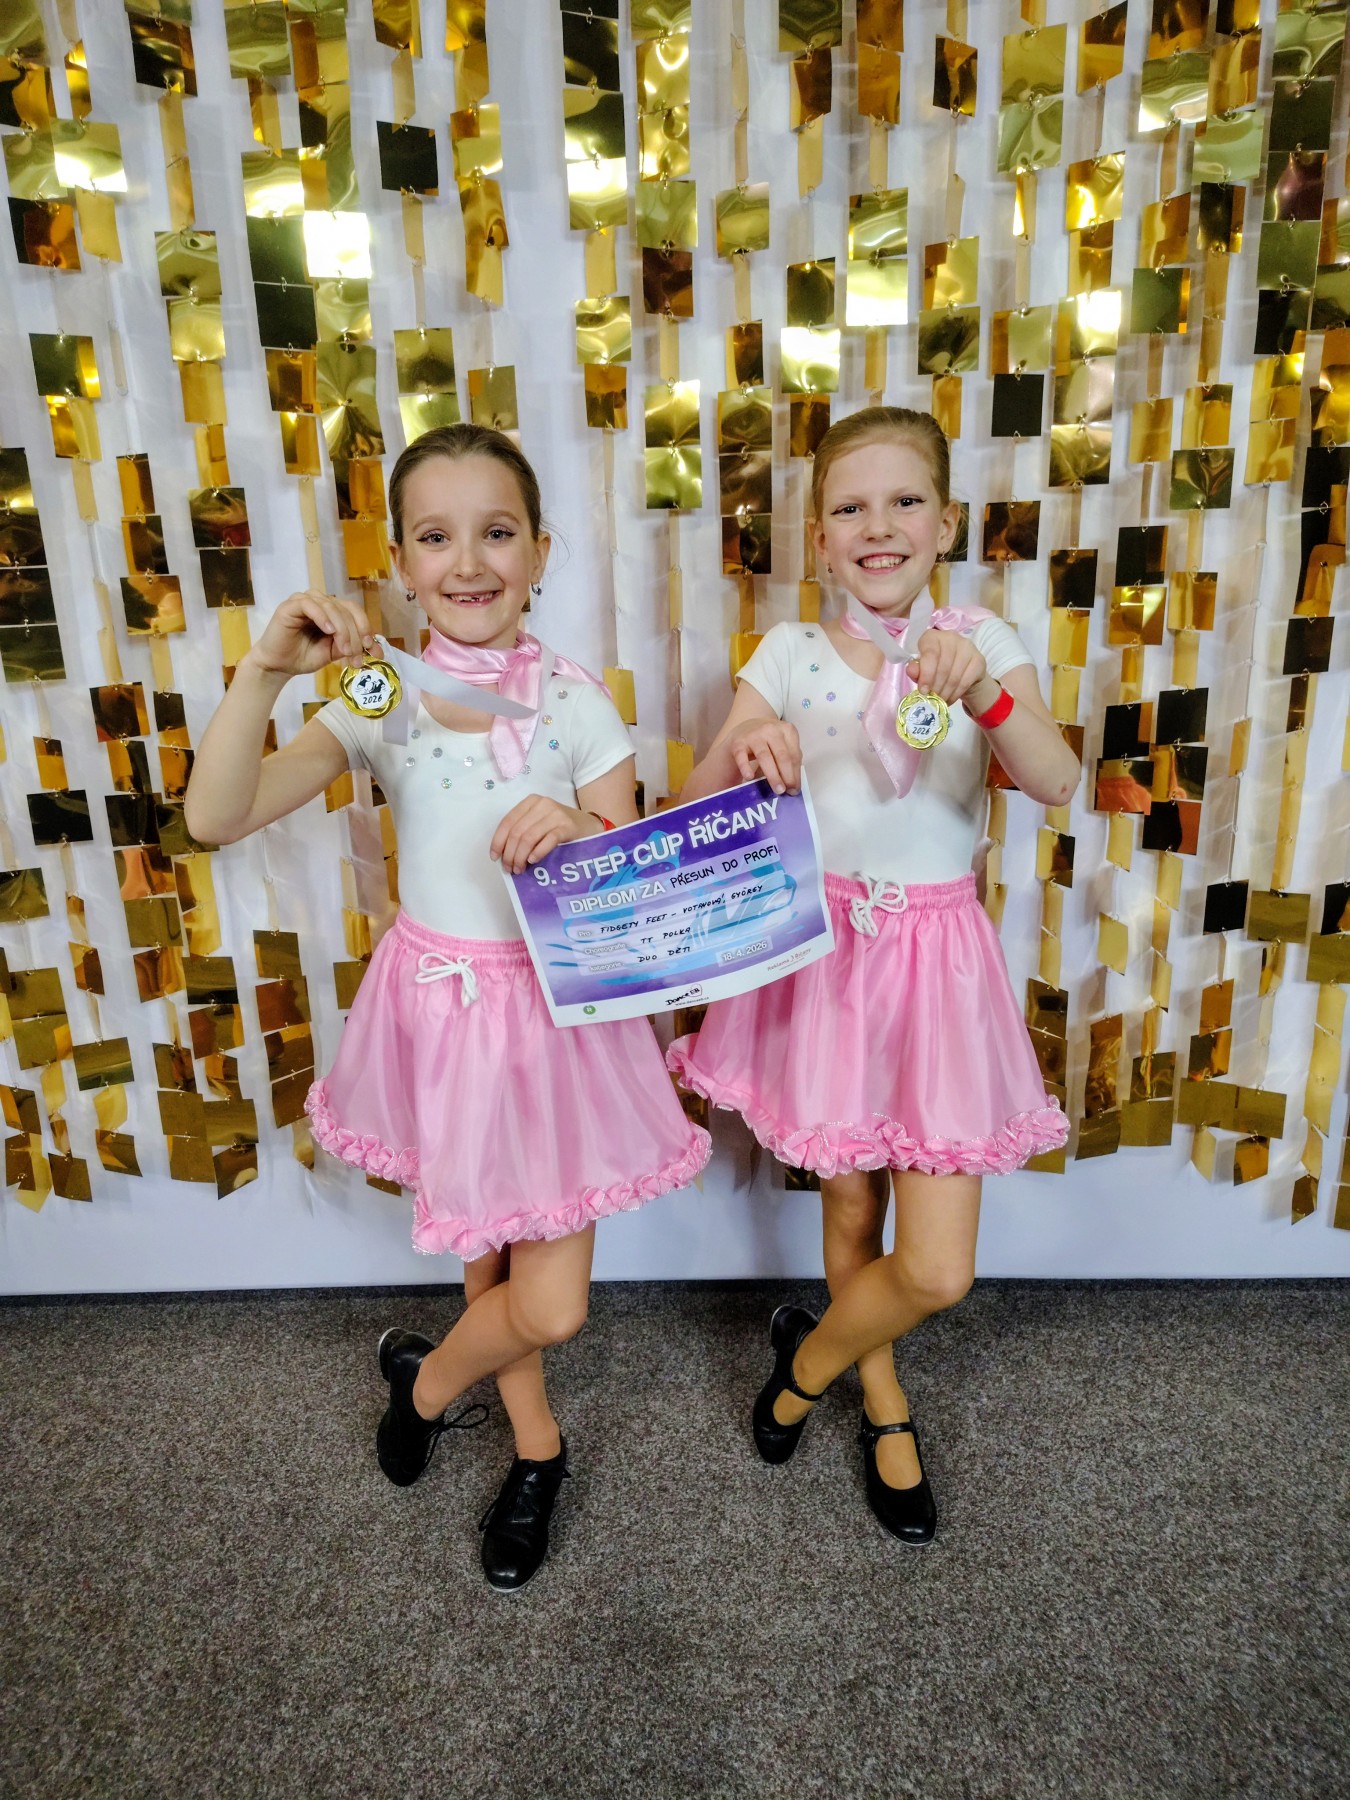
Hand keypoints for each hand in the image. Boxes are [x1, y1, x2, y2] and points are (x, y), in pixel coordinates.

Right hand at [249, 591, 374, 679]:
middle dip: (355, 635)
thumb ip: (351, 646)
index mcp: (332, 610)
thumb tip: (375, 649)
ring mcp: (305, 601)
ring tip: (343, 650)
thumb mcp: (333, 652)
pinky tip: (328, 631)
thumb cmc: (304, 657)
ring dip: (342, 630)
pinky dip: (322, 617)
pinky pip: (310, 605)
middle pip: (346, 610)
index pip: (354, 611)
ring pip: (331, 607)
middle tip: (355, 656)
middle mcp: (320, 602)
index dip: (366, 627)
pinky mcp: (291, 606)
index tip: (372, 650)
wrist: (279, 666)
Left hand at [490, 796, 597, 874]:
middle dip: (510, 853)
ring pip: (529, 837)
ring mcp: (556, 814)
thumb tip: (503, 854)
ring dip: (521, 857)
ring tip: (520, 869)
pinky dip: (538, 852)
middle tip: (510, 868)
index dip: (498, 841)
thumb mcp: (539, 823)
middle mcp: (542, 804)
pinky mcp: (568, 827)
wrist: (590, 826)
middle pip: (517, 831)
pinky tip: (533, 861)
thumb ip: (523, 832)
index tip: (495, 857)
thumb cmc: (560, 828)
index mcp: (531, 802)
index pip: (508, 821)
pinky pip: (548, 840)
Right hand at [725, 720, 801, 794]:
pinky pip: (742, 756)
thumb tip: (793, 786)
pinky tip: (749, 777)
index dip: (796, 774)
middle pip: (782, 756)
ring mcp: (754, 735)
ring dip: (773, 775)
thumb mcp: (782, 745)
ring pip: (765, 757)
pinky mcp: (738, 742)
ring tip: (777, 790)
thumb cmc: (768, 740)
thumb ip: (788, 761)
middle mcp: (771, 730)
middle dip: (787, 776)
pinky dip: (745, 767)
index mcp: (787, 730)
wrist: (746, 728)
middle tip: (787, 792)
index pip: (794, 755)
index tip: (795, 789)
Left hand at [906, 628, 988, 705]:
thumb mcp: (922, 669)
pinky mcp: (978, 659)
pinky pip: (965, 681)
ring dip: (945, 693)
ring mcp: (967, 647)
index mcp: (932, 636)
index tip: (923, 691)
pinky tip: (950, 698)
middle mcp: (951, 637)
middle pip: (943, 667)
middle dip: (935, 688)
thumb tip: (911, 670)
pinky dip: (955, 694)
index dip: (926, 674)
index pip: (930, 653)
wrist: (961, 671)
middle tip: (932, 700)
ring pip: (954, 677)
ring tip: (939, 701)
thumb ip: (916, 669)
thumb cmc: (936, 668)